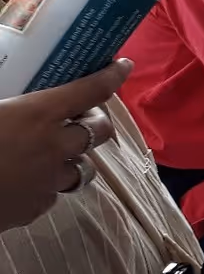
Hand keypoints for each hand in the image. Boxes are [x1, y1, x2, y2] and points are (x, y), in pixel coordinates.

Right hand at [0, 61, 128, 230]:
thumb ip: (4, 101)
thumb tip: (10, 97)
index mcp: (36, 115)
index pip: (91, 91)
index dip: (112, 76)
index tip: (123, 66)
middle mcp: (53, 148)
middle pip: (100, 131)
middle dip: (96, 120)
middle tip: (79, 115)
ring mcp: (48, 181)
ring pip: (83, 168)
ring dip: (75, 156)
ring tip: (55, 151)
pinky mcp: (37, 208)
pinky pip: (54, 192)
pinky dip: (47, 184)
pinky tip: (26, 178)